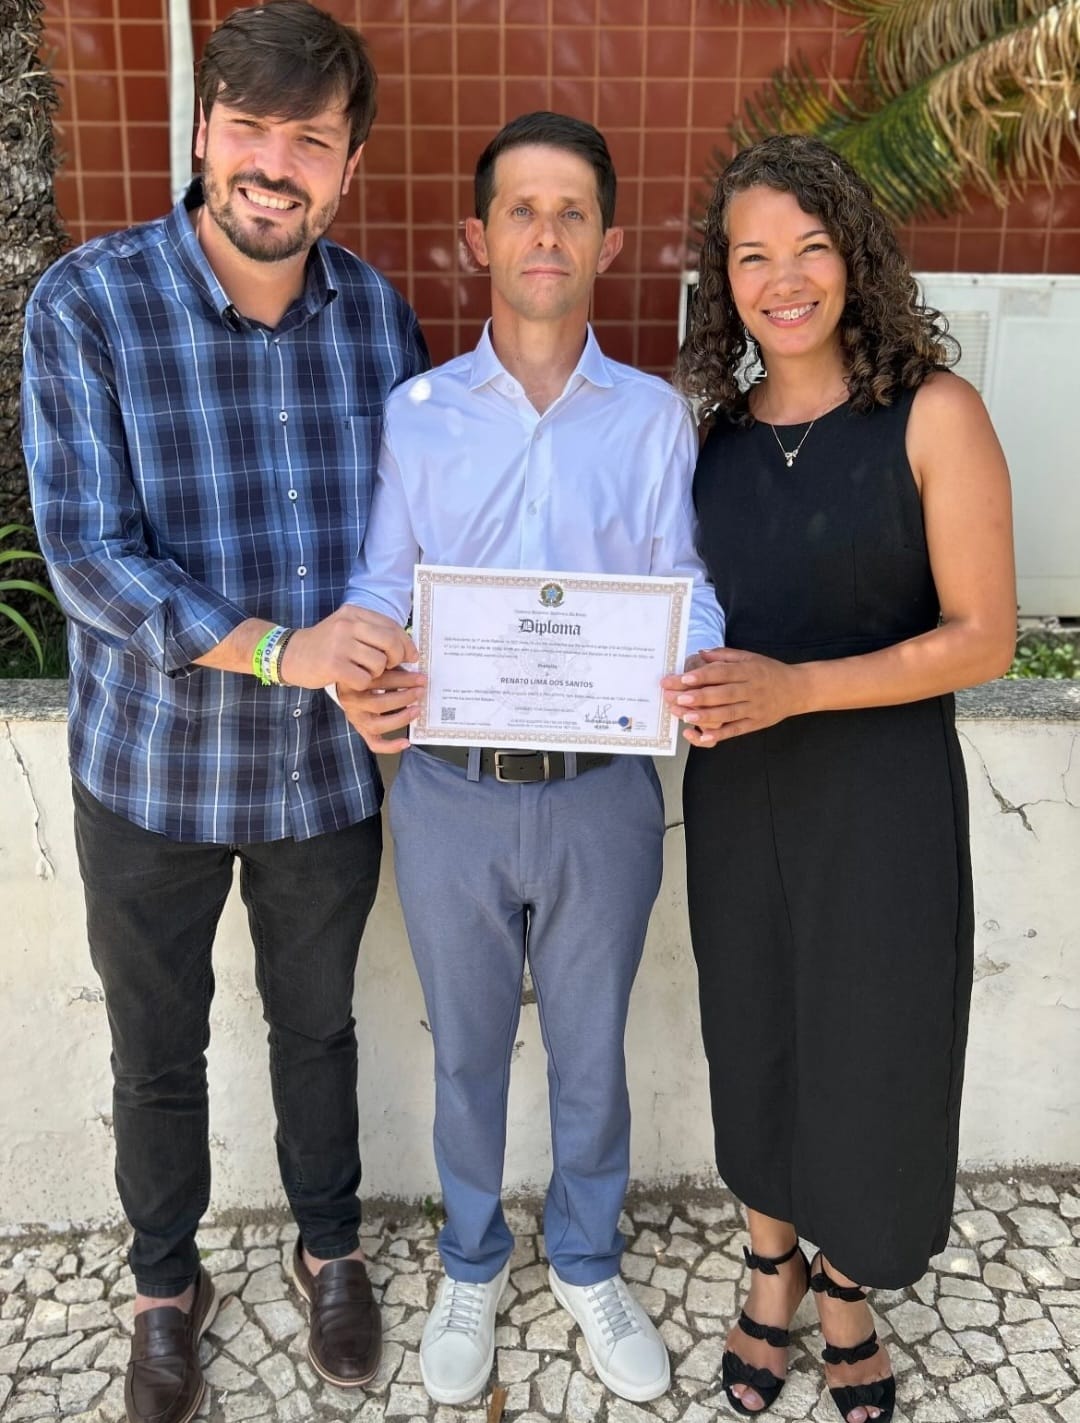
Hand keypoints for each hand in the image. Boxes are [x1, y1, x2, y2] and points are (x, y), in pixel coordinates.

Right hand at [279, 606, 417, 691]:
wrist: (289, 654)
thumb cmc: (324, 645)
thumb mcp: (346, 628)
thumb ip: (373, 632)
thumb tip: (407, 648)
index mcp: (354, 612)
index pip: (392, 625)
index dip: (406, 643)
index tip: (412, 656)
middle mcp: (348, 625)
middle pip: (390, 643)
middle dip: (397, 659)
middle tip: (391, 667)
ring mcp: (340, 644)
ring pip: (379, 662)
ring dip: (376, 673)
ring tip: (364, 672)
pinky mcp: (334, 665)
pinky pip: (364, 679)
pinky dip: (362, 683)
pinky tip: (353, 680)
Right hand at [338, 667, 426, 752]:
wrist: (347, 679)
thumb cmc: (366, 671)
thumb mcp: (376, 663)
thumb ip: (391, 665)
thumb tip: (415, 667)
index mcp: (354, 681)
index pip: (380, 681)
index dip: (404, 680)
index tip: (421, 679)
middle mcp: (351, 701)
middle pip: (379, 704)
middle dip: (405, 697)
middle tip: (421, 691)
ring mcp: (355, 718)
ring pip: (377, 725)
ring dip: (400, 719)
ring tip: (417, 710)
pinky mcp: (361, 730)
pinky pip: (374, 743)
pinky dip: (390, 746)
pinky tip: (406, 742)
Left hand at [661, 647, 802, 745]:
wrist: (797, 689)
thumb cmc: (769, 671)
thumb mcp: (749, 657)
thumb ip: (724, 655)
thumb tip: (700, 653)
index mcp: (748, 670)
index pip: (723, 673)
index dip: (703, 675)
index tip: (684, 678)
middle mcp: (751, 690)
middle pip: (723, 694)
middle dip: (699, 696)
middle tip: (677, 697)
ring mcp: (754, 709)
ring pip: (727, 713)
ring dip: (705, 715)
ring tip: (685, 716)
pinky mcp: (755, 724)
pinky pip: (735, 730)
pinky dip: (719, 735)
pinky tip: (702, 736)